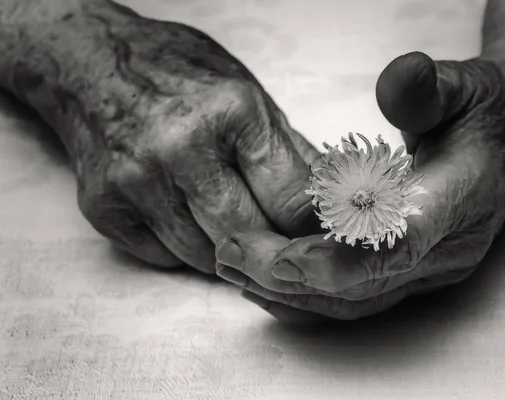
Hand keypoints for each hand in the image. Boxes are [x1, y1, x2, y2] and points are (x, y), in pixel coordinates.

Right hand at [0, 0, 319, 271]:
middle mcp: (181, 148)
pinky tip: (185, 215)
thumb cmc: (177, 75)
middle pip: (248, 235)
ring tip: (229, 222)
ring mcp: (137, 181)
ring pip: (205, 257)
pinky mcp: (104, 208)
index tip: (315, 234)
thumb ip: (291, 151)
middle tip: (279, 244)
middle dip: (271, 248)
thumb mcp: (247, 94)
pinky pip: (164, 257)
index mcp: (231, 112)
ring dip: (227, 251)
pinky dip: (184, 247)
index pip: (290, 198)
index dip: (309, 225)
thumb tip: (328, 200)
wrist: (90, 63)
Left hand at [215, 52, 504, 320]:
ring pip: (356, 302)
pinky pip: (358, 299)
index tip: (280, 259)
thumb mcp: (467, 84)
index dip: (339, 259)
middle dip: (291, 276)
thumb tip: (398, 80)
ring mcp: (432, 267)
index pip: (399, 243)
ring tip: (236, 267)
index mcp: (463, 197)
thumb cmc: (490, 112)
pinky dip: (311, 295)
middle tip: (232, 253)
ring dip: (293, 292)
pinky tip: (271, 280)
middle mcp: (449, 247)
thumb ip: (430, 88)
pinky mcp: (415, 273)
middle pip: (363, 282)